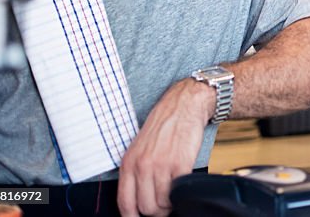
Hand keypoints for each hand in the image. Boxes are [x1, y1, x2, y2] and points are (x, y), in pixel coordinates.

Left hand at [117, 79, 212, 216]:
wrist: (184, 105)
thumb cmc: (164, 125)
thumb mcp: (140, 147)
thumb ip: (136, 171)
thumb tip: (139, 198)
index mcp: (129, 162)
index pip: (125, 203)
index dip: (133, 216)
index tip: (141, 216)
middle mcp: (142, 165)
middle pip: (145, 208)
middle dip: (157, 211)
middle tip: (164, 205)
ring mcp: (161, 165)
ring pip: (162, 204)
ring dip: (170, 205)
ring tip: (174, 195)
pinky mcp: (181, 164)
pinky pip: (179, 193)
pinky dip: (182, 195)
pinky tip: (182, 186)